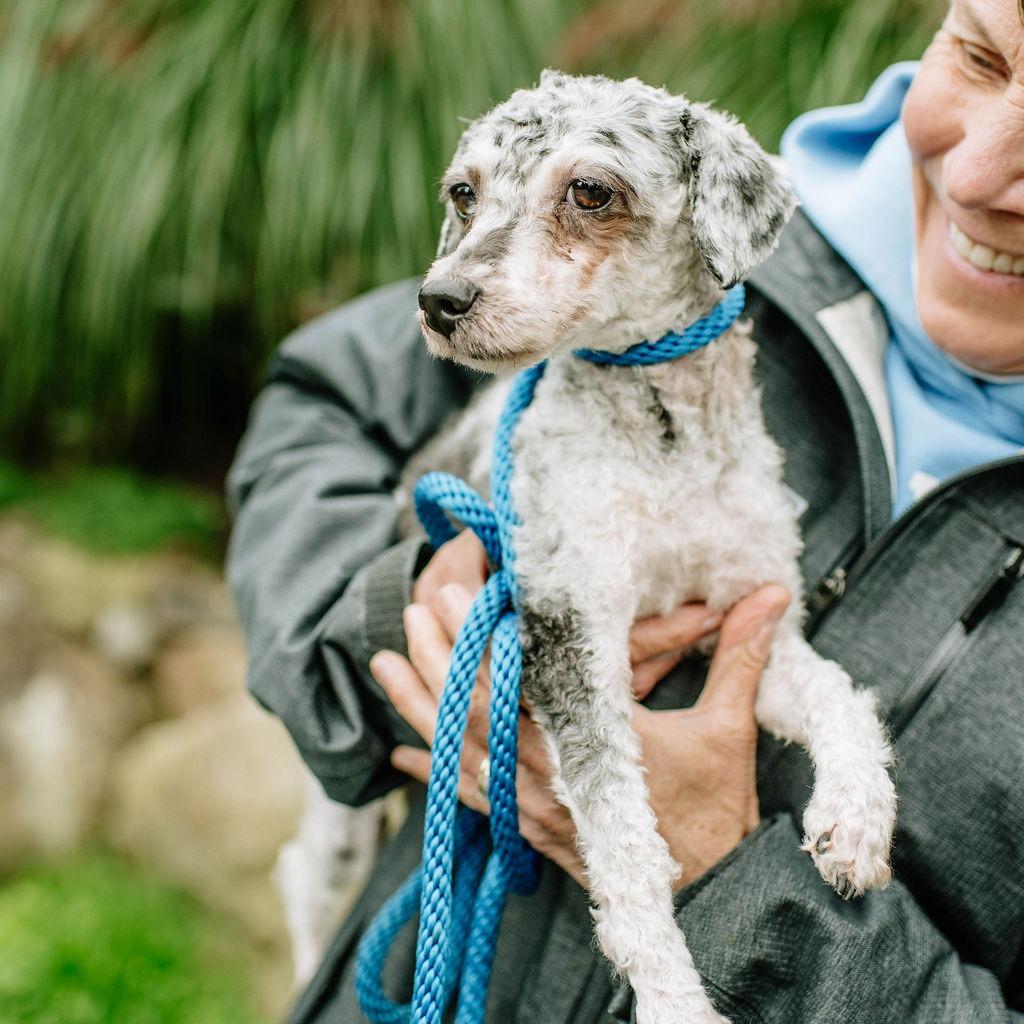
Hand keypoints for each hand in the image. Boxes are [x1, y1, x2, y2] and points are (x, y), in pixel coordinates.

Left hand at [372, 529, 788, 888]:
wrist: (711, 897)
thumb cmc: (716, 812)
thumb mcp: (728, 729)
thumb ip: (739, 655)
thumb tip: (772, 594)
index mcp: (594, 742)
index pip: (523, 682)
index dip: (481, 640)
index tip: (450, 597)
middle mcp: (552, 774)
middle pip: (476, 713)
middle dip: (438, 659)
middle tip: (412, 611)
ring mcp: (536, 807)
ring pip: (462, 752)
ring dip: (420, 707)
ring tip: (386, 663)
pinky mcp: (534, 829)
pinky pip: (473, 798)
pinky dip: (438, 772)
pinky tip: (403, 752)